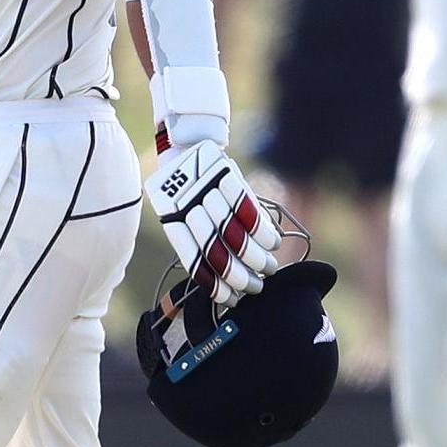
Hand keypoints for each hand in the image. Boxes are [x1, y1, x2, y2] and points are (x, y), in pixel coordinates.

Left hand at [147, 140, 282, 306]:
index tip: (232, 299)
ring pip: (236, 236)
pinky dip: (264, 232)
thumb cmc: (188, 188)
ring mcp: (208, 194)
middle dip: (240, 276)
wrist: (187, 146)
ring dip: (256, 257)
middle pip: (217, 253)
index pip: (194, 262)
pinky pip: (250, 214)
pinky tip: (273, 244)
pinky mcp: (227, 180)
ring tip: (269, 268)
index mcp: (173, 223)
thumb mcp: (183, 212)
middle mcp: (188, 210)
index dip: (214, 284)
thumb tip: (224, 278)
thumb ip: (198, 241)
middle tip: (256, 286)